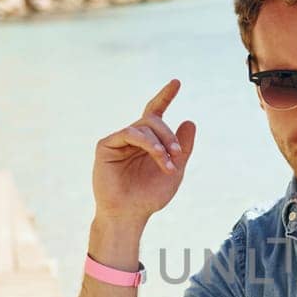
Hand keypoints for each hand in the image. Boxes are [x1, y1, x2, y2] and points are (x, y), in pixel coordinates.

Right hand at [92, 79, 196, 223]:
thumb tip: (189, 120)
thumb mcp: (175, 170)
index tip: (176, 82)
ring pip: (143, 126)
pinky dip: (147, 143)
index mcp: (147, 141)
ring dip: (161, 143)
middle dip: (170, 135)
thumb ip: (183, 148)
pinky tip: (158, 156)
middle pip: (153, 120)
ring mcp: (118, 140)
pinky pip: (129, 133)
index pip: (155, 112)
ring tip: (169, 163)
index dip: (165, 96)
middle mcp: (132, 137)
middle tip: (178, 153)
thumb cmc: (150, 195)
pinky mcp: (106, 146)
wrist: (130, 214)